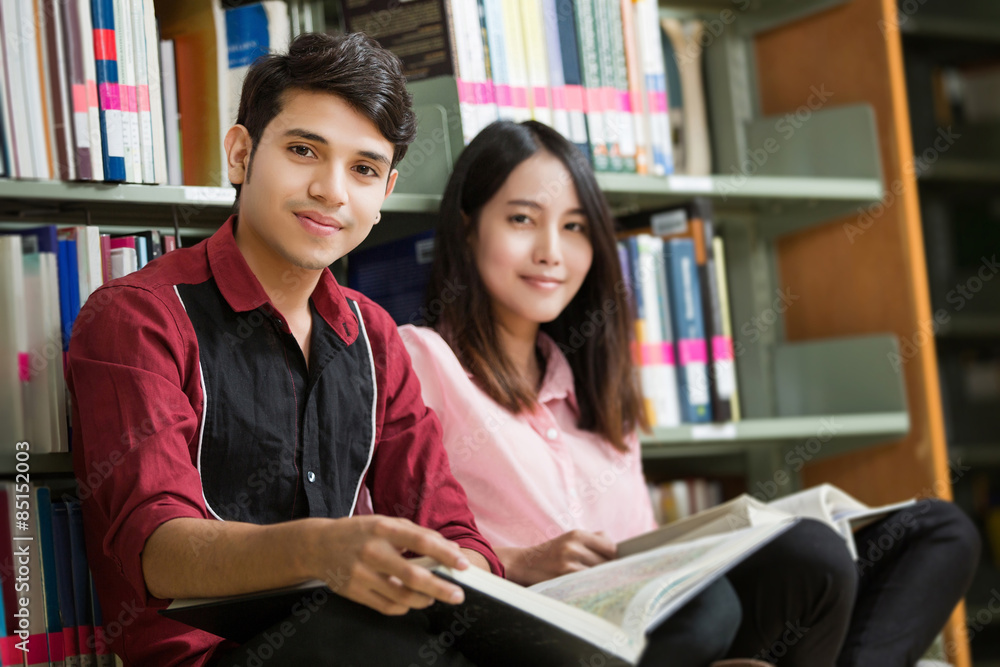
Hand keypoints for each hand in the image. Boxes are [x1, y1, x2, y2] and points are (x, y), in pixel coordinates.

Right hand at [301, 515, 469, 615]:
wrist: (318, 546)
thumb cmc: (359, 533)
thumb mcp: (385, 523)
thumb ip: (416, 533)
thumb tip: (448, 548)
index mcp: (382, 529)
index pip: (421, 541)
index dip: (444, 554)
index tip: (462, 565)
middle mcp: (372, 551)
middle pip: (412, 575)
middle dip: (439, 588)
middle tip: (457, 595)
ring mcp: (361, 574)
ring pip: (401, 596)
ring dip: (423, 600)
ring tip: (433, 597)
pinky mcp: (353, 592)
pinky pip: (386, 606)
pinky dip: (404, 608)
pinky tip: (411, 602)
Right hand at [497, 530, 616, 585]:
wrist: (523, 564)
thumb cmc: (551, 553)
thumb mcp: (568, 539)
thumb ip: (592, 540)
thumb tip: (617, 551)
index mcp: (576, 534)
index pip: (610, 546)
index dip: (614, 557)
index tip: (612, 563)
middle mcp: (573, 547)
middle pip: (606, 562)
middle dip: (607, 570)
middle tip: (604, 576)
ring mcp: (568, 563)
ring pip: (598, 574)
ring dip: (599, 580)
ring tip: (592, 582)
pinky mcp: (563, 578)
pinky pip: (587, 584)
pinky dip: (589, 587)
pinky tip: (585, 588)